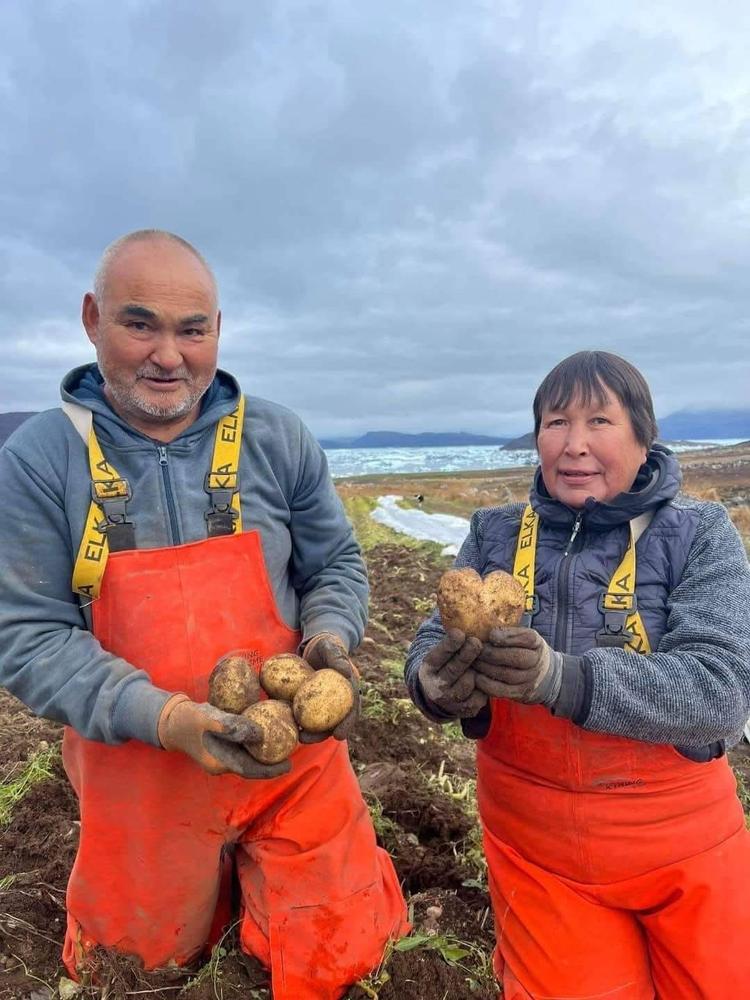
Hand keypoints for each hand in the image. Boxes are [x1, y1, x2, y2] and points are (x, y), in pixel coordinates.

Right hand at [158, 694, 290, 778]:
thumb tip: (260, 734)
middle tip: (294, 751)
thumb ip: (231, 727)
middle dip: (272, 761)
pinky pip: (244, 746)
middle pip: (253, 765)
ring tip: (286, 742)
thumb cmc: (188, 720)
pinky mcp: (224, 744)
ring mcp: (224, 754)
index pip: (250, 770)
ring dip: (266, 751)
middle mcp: (224, 762)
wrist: (172, 720)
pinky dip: (257, 741)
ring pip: (249, 756)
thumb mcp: (208, 720)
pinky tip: (269, 730)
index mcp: (221, 763)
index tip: (289, 765)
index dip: (270, 769)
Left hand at [299, 633, 359, 742]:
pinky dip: (298, 720)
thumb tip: (345, 672)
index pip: (352, 710)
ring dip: (310, 732)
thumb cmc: (326, 645)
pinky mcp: (311, 702)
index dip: (347, 724)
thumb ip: (338, 657)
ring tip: (297, 737)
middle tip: (308, 739)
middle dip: (322, 735)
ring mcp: (324, 703)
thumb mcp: (331, 647)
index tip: (339, 735)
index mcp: (349, 689)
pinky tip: (287, 724)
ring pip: (319, 722)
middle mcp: (339, 700)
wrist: (316, 646)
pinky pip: (305, 713)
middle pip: (334, 722)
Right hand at [418, 629, 486, 717]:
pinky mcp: (464, 710)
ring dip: (477, 670)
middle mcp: (435, 686)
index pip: (438, 656)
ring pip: (468, 683)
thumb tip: (452, 609)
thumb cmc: (446, 663)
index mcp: (428, 668)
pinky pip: (480, 697)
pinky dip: (484, 686)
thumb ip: (450, 639)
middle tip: (477, 642)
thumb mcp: (440, 652)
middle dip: (466, 654)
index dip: (449, 645)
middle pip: (454, 670)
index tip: (459, 633)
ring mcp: (449, 700)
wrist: (441, 692)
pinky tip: (485, 676)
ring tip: (482, 660)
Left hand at [473, 627, 561, 705]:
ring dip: (487, 668)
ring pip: (507, 675)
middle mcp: (537, 661)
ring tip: (473, 662)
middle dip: (492, 653)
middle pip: (516, 657)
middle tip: (476, 649)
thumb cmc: (525, 650)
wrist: (545, 676)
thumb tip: (483, 622)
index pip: (527, 638)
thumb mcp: (523, 637)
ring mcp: (531, 679)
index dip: (508, 636)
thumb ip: (509, 631)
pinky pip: (503, 691)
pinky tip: (477, 677)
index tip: (491, 634)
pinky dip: (487, 684)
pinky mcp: (521, 693)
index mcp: (536, 643)